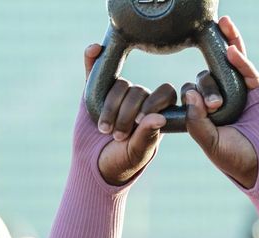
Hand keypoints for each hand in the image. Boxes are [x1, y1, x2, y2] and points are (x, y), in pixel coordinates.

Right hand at [85, 44, 176, 185]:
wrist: (93, 166)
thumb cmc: (122, 162)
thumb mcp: (136, 153)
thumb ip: (147, 136)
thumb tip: (159, 118)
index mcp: (157, 112)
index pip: (164, 93)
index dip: (154, 102)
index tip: (141, 119)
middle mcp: (139, 99)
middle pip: (137, 90)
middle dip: (126, 113)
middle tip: (118, 135)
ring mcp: (117, 93)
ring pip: (118, 84)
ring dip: (110, 106)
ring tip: (104, 128)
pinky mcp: (94, 90)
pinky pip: (95, 69)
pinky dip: (93, 58)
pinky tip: (95, 50)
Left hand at [181, 16, 258, 189]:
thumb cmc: (237, 160)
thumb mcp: (211, 144)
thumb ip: (197, 122)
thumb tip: (189, 92)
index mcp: (206, 116)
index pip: (192, 94)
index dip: (192, 95)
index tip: (199, 106)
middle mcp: (221, 103)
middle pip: (207, 78)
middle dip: (207, 86)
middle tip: (215, 105)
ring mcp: (240, 95)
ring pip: (228, 65)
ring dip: (225, 43)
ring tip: (221, 23)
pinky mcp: (258, 91)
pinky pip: (247, 70)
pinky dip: (240, 58)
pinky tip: (231, 48)